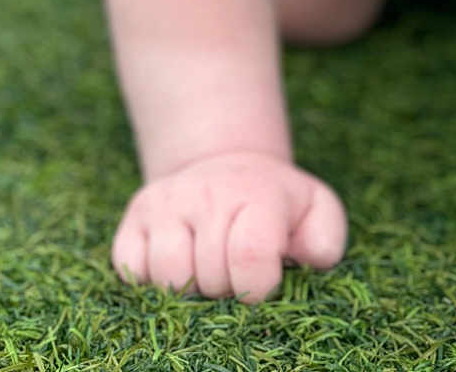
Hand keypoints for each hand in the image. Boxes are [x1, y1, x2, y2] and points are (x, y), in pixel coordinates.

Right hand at [111, 150, 346, 302]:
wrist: (228, 167)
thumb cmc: (276, 204)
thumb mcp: (316, 209)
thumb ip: (325, 237)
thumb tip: (310, 258)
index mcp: (257, 193)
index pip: (250, 254)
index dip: (258, 285)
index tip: (263, 281)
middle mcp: (207, 191)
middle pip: (208, 276)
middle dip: (225, 288)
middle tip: (235, 267)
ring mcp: (165, 202)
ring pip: (166, 276)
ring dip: (188, 288)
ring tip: (206, 267)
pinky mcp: (134, 216)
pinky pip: (130, 269)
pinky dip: (150, 279)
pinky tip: (178, 259)